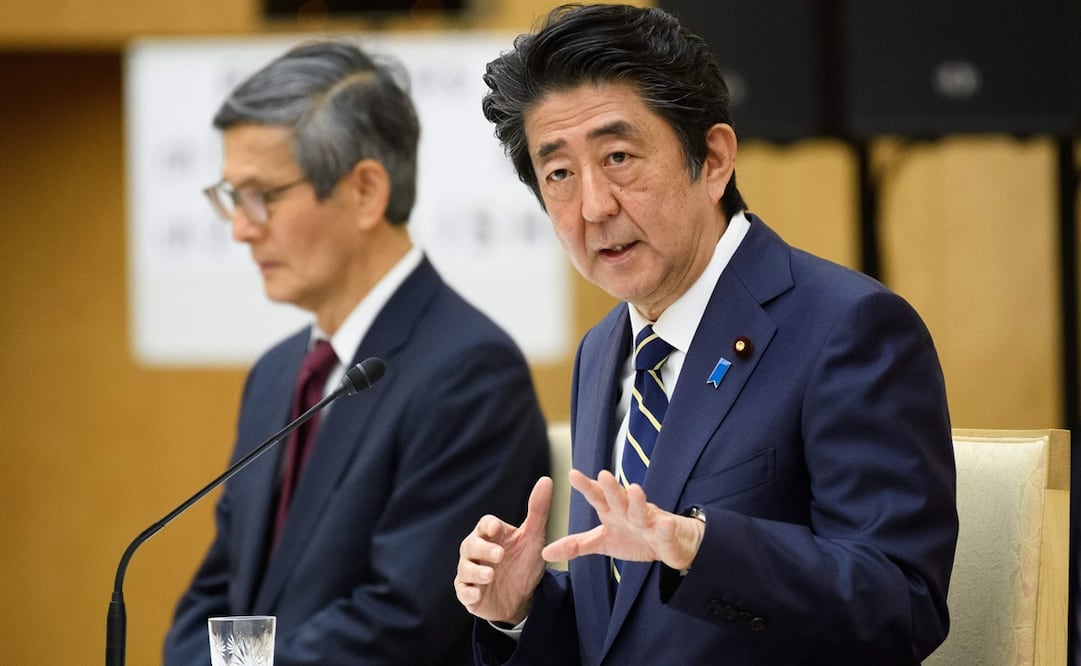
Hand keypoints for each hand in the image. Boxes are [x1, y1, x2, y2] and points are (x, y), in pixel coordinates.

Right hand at [455, 476, 551, 624]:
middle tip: (499, 555)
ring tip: (490, 575)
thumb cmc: (524, 562)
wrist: (522, 597)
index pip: (484, 524)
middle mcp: (477, 551)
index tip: (497, 528)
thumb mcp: (534, 538)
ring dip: (476, 571)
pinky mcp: (469, 593)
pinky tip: (477, 594)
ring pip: (465, 568)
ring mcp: (471, 572)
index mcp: (491, 534)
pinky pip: (462, 591)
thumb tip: (546, 480)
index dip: (489, 525)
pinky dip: (468, 592)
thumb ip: (538, 510)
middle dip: (483, 549)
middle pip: (471, 544)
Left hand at [542, 469, 704, 570]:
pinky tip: (666, 524)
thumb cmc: (633, 537)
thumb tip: (544, 553)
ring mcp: (648, 521)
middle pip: (619, 498)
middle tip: (602, 475)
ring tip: (635, 489)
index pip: (597, 496)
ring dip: (639, 501)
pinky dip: (666, 527)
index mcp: (612, 511)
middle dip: (611, 488)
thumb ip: (575, 545)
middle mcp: (628, 511)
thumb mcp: (601, 542)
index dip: (586, 486)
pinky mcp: (666, 534)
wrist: (668, 544)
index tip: (572, 474)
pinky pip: (666, 531)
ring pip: (642, 510)